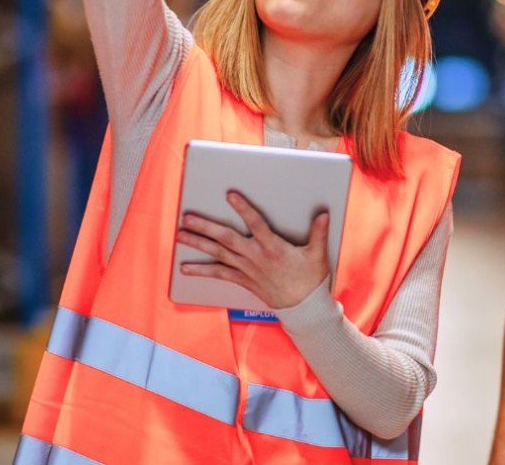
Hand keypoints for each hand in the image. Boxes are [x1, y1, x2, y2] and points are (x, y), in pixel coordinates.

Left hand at [177, 192, 330, 309]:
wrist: (303, 309)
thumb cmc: (310, 280)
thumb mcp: (317, 255)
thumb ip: (318, 233)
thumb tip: (323, 213)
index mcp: (273, 247)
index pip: (255, 223)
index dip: (243, 208)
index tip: (229, 195)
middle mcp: (255, 257)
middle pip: (226, 239)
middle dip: (205, 227)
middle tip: (187, 218)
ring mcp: (246, 269)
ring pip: (218, 253)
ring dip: (198, 244)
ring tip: (180, 235)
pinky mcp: (243, 280)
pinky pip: (219, 274)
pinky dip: (202, 270)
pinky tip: (185, 268)